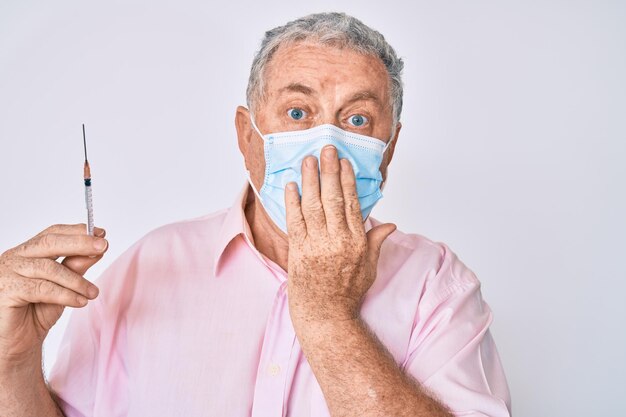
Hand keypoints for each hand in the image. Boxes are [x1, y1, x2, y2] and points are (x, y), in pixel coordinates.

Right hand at [0, 224, 107, 362]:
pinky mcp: (6, 290)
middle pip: (50, 243)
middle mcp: (15, 257)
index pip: (53, 233)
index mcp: (28, 252)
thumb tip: (98, 249)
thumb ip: (76, 267)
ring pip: (49, 269)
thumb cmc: (37, 312)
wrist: (18, 342)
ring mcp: (7, 272)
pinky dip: (66, 295)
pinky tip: (80, 301)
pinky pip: (42, 289)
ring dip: (77, 280)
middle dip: (80, 243)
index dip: (78, 231)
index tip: (101, 233)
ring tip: (93, 292)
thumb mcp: (63, 286)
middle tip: (103, 246)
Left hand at [285, 145, 395, 325]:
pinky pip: (294, 221)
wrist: (326, 315)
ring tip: (308, 160)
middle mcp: (338, 240)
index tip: (343, 162)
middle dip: (328, 171)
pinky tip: (292, 186)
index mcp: (357, 242)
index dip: (347, 180)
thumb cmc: (348, 292)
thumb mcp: (370, 268)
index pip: (352, 203)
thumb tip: (391, 225)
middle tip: (325, 149)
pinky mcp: (299, 251)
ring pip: (313, 205)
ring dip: (310, 180)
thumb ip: (376, 242)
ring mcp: (317, 245)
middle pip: (332, 198)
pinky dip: (292, 202)